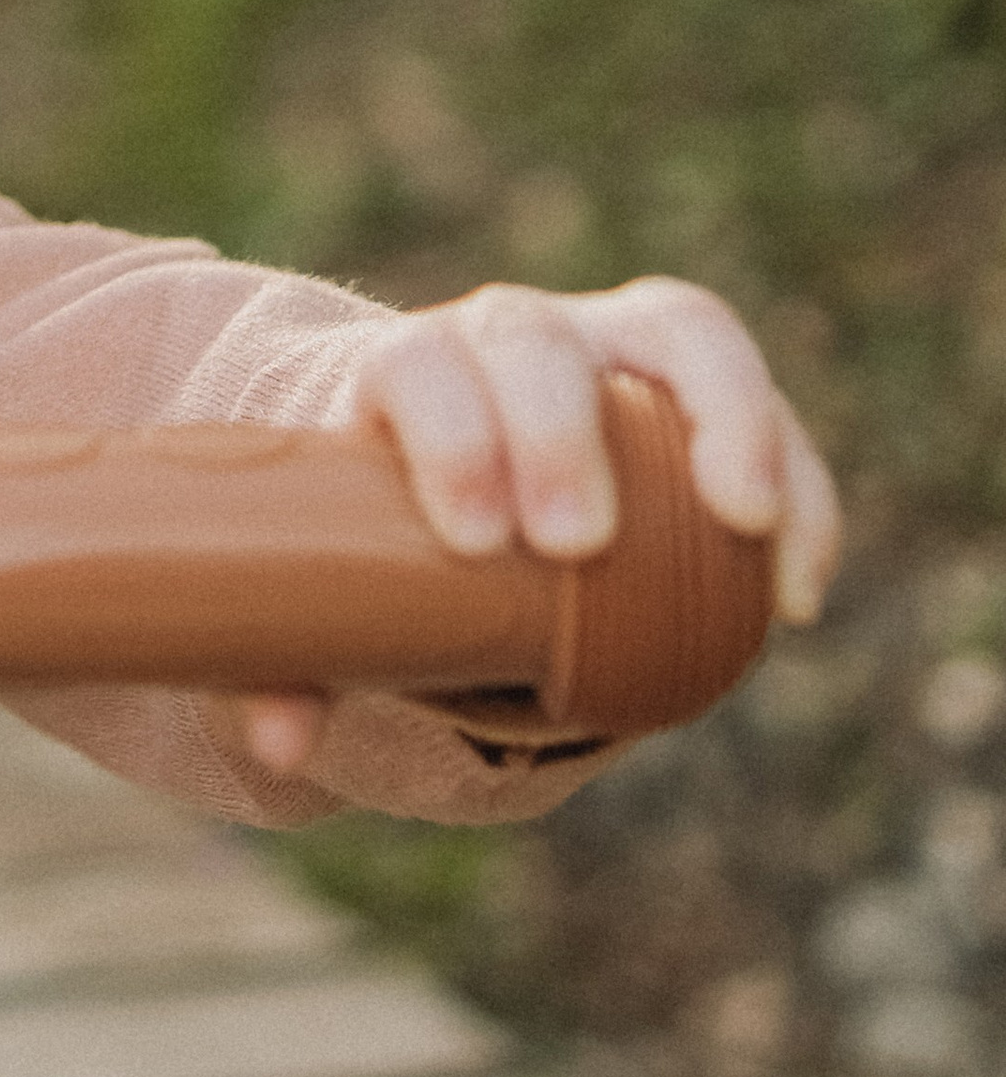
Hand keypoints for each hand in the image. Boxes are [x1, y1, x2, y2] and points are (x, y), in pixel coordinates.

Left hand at [231, 275, 839, 779]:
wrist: (442, 462)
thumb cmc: (378, 530)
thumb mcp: (323, 585)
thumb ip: (289, 656)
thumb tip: (279, 741)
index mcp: (405, 372)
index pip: (416, 364)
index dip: (449, 434)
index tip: (474, 538)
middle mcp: (506, 336)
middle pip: (533, 338)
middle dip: (561, 431)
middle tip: (575, 543)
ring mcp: (613, 346)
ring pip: (679, 335)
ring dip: (722, 419)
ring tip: (744, 523)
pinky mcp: (700, 389)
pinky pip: (764, 409)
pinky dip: (797, 491)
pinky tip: (797, 594)